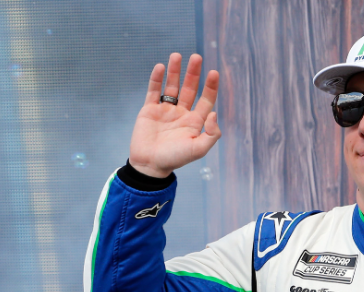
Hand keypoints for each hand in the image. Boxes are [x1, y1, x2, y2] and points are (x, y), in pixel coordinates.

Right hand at [128, 52, 221, 177]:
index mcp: (195, 122)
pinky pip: (154, 91)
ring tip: (177, 55)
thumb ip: (211, 134)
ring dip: (175, 71)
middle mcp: (182, 114)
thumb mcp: (198, 149)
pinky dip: (156, 79)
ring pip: (172, 86)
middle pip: (190, 89)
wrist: (149, 164)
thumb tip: (214, 113)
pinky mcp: (149, 110)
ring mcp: (165, 111)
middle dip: (193, 73)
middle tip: (196, 57)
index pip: (206, 100)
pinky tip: (160, 67)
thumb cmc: (175, 159)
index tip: (214, 72)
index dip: (210, 87)